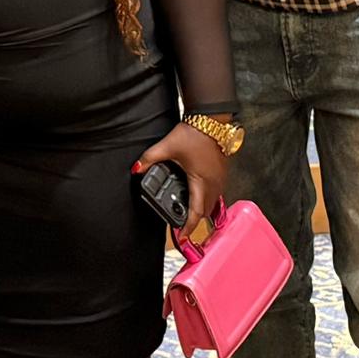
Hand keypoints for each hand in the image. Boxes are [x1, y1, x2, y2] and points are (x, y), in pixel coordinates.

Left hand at [135, 123, 228, 244]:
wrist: (212, 119)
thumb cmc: (195, 133)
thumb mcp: (168, 146)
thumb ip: (150, 158)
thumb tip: (136, 169)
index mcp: (201, 181)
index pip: (196, 213)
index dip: (188, 228)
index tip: (181, 238)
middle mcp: (214, 184)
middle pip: (205, 211)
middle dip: (194, 221)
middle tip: (181, 225)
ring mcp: (220, 179)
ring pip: (213, 203)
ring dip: (202, 210)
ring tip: (188, 213)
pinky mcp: (222, 174)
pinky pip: (216, 194)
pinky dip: (208, 199)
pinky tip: (197, 195)